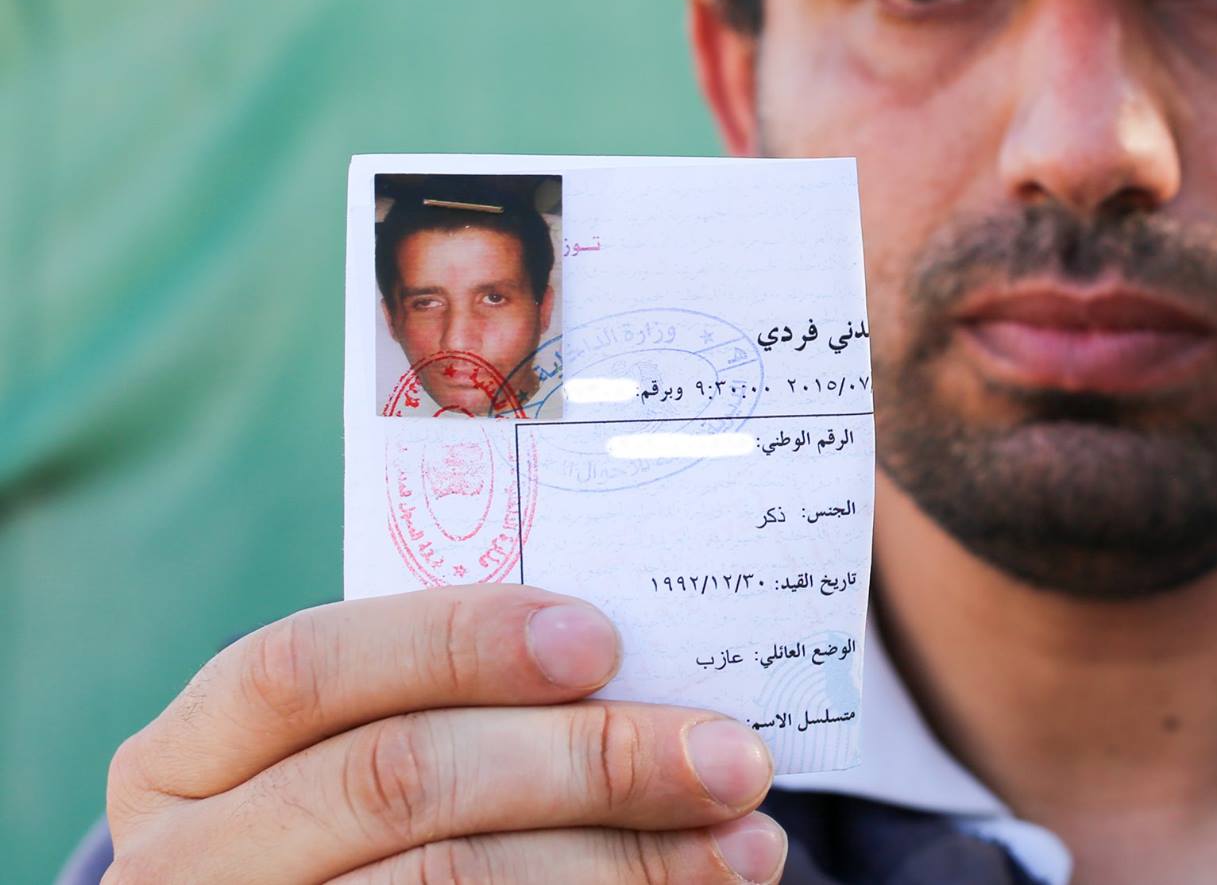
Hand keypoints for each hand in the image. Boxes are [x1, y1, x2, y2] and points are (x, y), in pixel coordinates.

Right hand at [105, 586, 785, 882]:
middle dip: (589, 760)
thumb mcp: (340, 760)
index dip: (455, 642)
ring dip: (621, 863)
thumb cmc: (348, 831)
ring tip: (744, 847)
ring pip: (446, 883)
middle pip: (401, 779)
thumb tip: (631, 662)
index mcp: (186, 761)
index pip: (307, 667)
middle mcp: (189, 861)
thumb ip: (444, 708)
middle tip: (733, 758)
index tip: (601, 641)